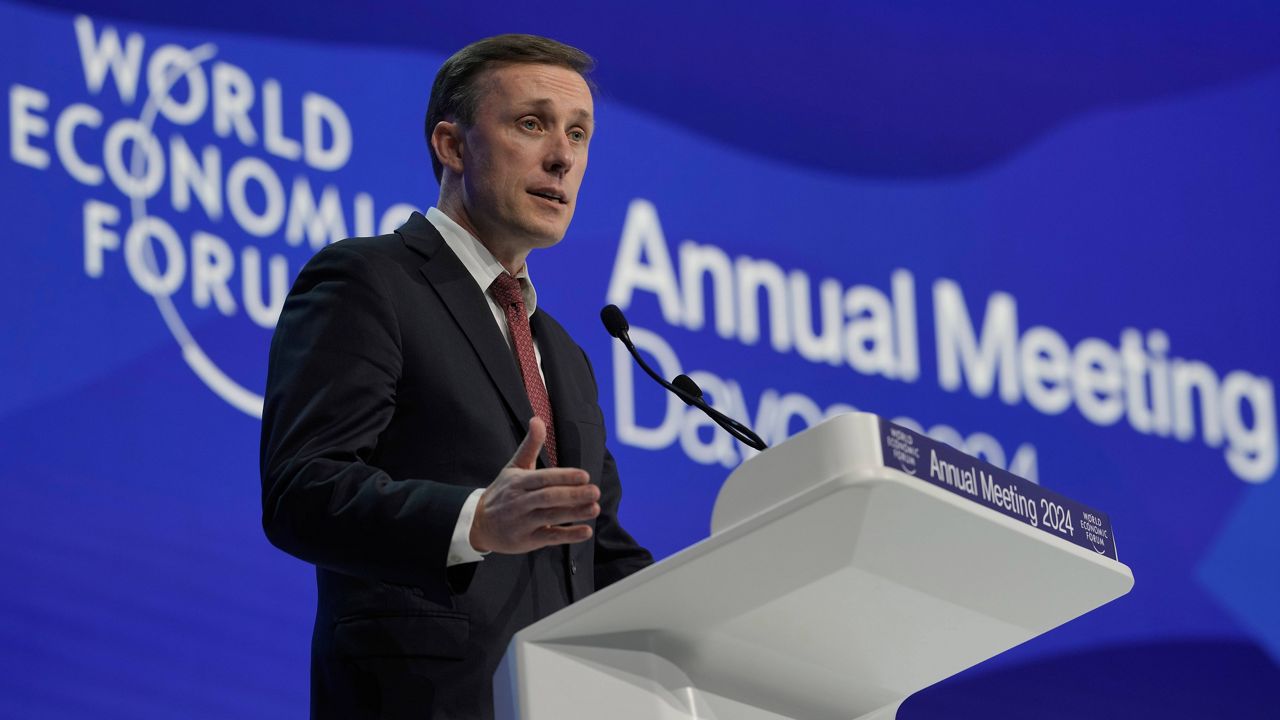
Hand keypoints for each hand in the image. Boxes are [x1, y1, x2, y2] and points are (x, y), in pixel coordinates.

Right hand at [469, 417, 599, 553]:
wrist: (479, 523)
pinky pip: (549, 538)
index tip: (585, 476)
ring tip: (595, 508)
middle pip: (548, 498)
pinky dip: (568, 535)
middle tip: (595, 491)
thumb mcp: (513, 467)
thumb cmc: (503, 492)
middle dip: (573, 495)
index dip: (564, 477)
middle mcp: (519, 502)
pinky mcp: (527, 540)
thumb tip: (537, 419)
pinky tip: (586, 531)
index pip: (543, 478)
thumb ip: (530, 445)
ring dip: (574, 513)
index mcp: (518, 482)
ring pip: (550, 517)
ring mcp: (522, 522)